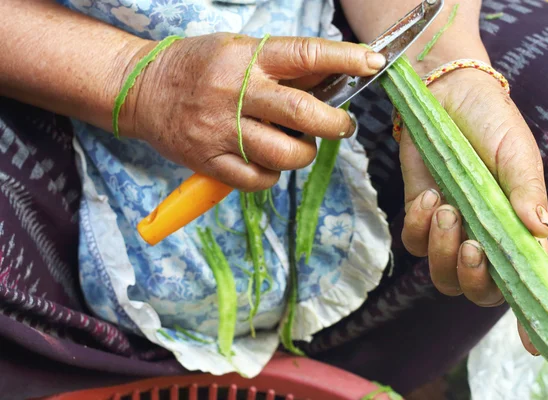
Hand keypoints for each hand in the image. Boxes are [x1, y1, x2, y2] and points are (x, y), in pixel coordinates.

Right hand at [118, 33, 385, 191]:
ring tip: (302, 146)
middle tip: (344, 126)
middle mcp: (236, 93)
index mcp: (246, 59)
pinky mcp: (209, 161)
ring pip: (284, 154)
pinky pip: (258, 179)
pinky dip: (273, 174)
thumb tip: (330, 79)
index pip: (305, 56)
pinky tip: (269, 162)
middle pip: (302, 113)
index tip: (374, 63)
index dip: (345, 60)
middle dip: (335, 124)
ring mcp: (220, 130)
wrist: (142, 91)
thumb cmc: (196, 66)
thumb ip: (280, 66)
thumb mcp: (237, 50)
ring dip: (305, 153)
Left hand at [398, 67, 547, 355]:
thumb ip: (525, 190)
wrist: (445, 94)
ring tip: (447, 208)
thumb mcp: (514, 152)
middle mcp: (482, 235)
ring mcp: (448, 228)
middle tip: (472, 244)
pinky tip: (429, 197)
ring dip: (442, 250)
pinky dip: (419, 227)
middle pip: (476, 289)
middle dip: (472, 277)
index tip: (535, 345)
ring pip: (440, 274)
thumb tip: (540, 232)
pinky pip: (413, 243)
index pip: (525, 280)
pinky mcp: (419, 214)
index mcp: (513, 227)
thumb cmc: (489, 121)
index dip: (529, 316)